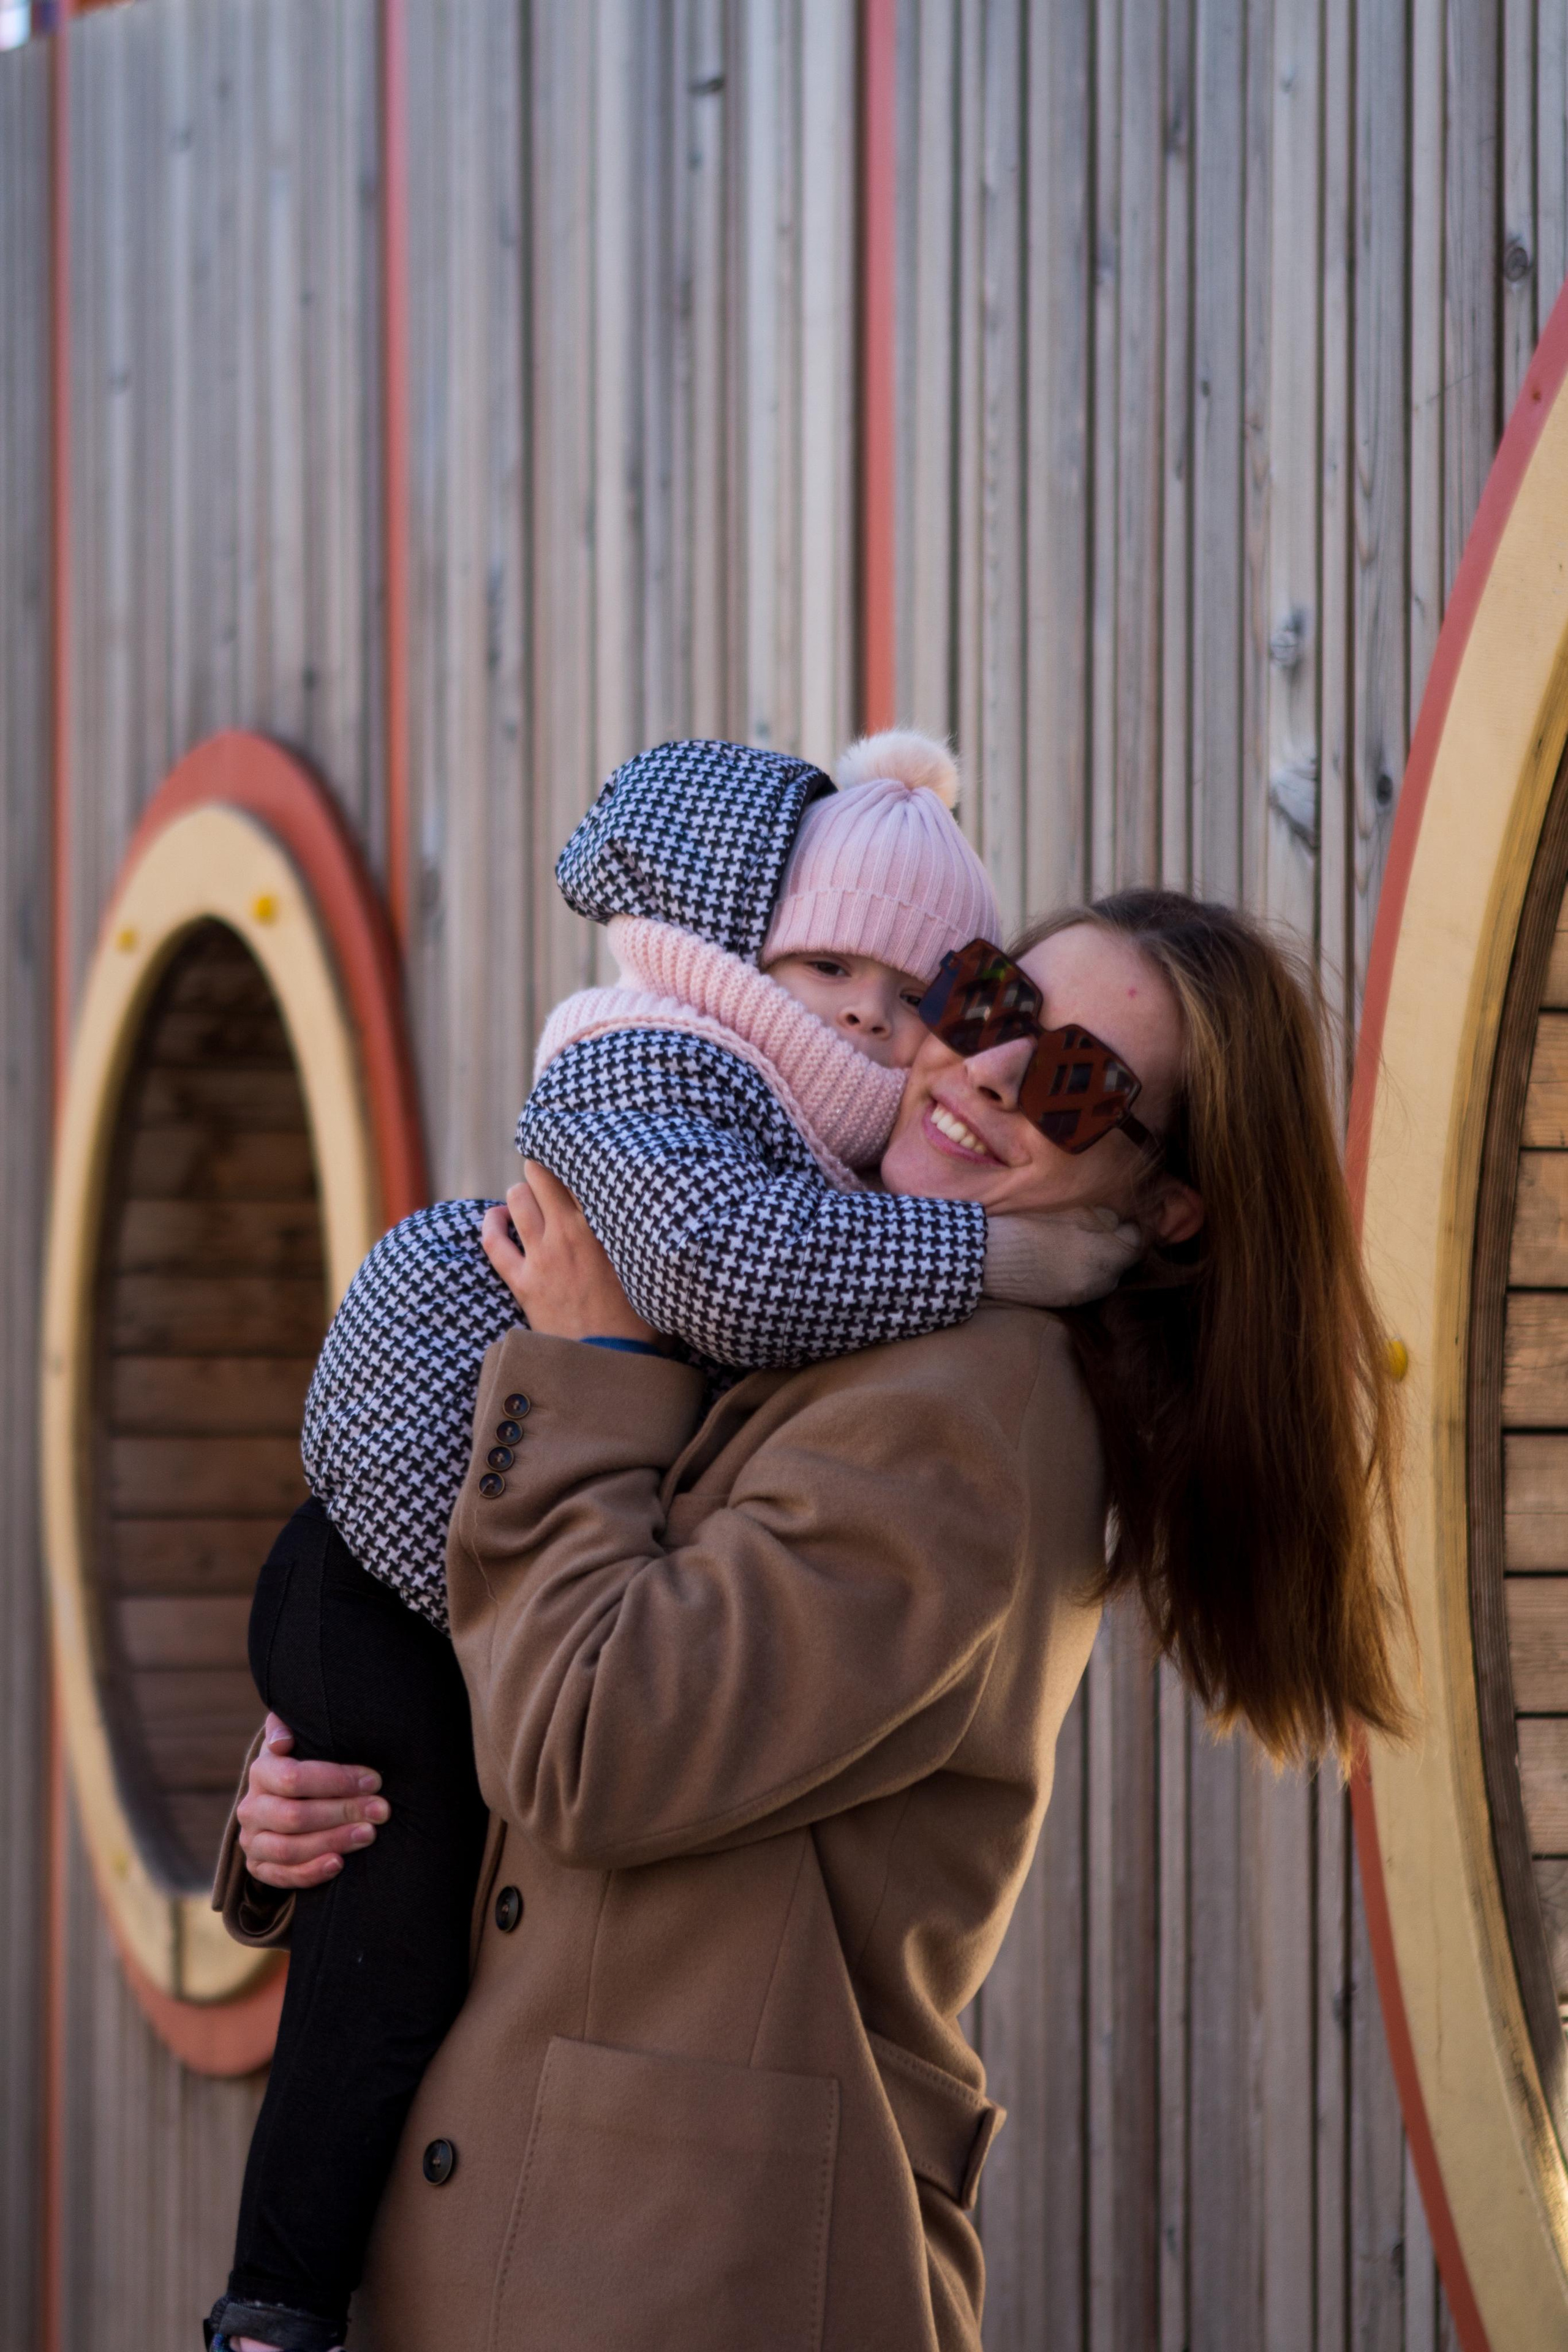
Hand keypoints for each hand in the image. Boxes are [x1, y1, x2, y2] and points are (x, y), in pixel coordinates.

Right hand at [236, 1712, 388, 1890]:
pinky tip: (339, 1864)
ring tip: (369, 1834)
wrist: (286, 1797)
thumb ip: (288, 1727)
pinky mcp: (258, 1868)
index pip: (294, 1778)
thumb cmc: (307, 1763)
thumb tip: (283, 1740)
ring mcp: (252, 1841)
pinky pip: (282, 1877)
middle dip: (343, 1812)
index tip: (373, 1781)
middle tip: (381, 1810)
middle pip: (294, 1816)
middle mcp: (251, 1808)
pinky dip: (311, 1872)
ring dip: (333, 1841)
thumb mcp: (301, 1739)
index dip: (336, 1780)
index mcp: (261, 1771)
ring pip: (288, 1848)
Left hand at [480, 1161, 659, 1344]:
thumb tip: (662, 1222)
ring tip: (529, 1195)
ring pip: (518, 1199)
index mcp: (604, 1226)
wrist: (613, 1363)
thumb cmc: (643, 1318)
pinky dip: (491, 1224)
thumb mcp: (652, 1268)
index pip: (582, 1171)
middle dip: (543, 1168)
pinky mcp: (522, 1282)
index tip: (579, 1156)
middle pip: (542, 1174)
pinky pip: (493, 1242)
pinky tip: (497, 1217)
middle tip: (551, 1174)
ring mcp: (542, 1256)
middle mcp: (569, 1233)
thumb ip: (645, 1237)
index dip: (577, 1158)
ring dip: (522, 1192)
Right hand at [982, 1206, 1143, 1308]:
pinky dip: (1087, 1274)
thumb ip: (1101, 1219)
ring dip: (1104, 1263)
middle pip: (1125, 1263)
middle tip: (1104, 1231)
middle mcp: (1100, 1279)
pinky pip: (1090, 1287)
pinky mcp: (1067, 1302)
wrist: (987, 1258)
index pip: (1137, 1243)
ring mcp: (1084, 1293)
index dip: (1131, 1229)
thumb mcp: (1068, 1213)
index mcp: (1103, 1253)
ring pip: (1108, 1277)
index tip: (1122, 1220)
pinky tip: (1069, 1261)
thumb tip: (1119, 1223)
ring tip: (1086, 1246)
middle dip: (1119, 1247)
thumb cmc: (1025, 1227)